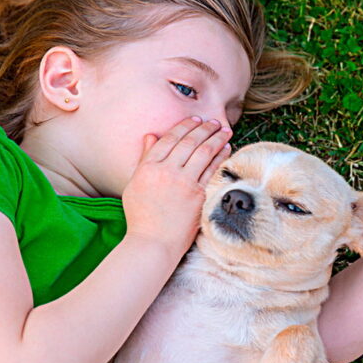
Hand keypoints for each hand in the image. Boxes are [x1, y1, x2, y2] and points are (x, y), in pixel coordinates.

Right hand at [121, 117, 232, 256]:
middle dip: (204, 128)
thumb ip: (144, 158)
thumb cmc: (141, 216)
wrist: (153, 242)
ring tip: (224, 130)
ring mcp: (183, 182)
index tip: (195, 120)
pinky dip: (220, 156)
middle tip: (214, 121)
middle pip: (189, 142)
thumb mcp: (135, 184)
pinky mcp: (198, 194)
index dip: (184, 126)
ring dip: (216, 138)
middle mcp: (166, 171)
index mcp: (148, 167)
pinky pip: (212, 169)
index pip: (169, 139)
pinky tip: (227, 149)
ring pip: (203, 152)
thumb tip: (151, 136)